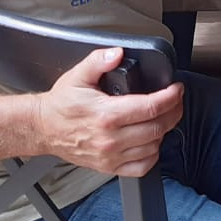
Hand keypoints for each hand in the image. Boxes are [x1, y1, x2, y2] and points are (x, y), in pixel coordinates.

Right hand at [35, 48, 184, 175]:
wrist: (44, 128)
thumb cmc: (61, 104)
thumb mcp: (78, 75)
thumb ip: (99, 60)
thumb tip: (117, 53)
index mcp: (106, 114)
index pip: (150, 107)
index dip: (170, 97)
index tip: (176, 89)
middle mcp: (111, 139)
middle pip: (157, 128)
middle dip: (173, 112)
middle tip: (176, 100)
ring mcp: (111, 156)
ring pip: (153, 147)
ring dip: (164, 131)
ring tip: (163, 117)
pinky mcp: (109, 167)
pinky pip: (141, 167)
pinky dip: (153, 154)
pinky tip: (151, 140)